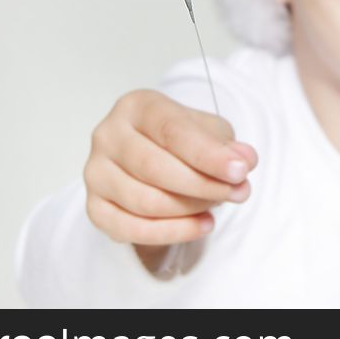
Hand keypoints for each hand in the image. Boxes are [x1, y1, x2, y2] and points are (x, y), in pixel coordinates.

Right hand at [84, 89, 257, 251]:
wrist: (153, 158)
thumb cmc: (180, 140)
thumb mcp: (209, 131)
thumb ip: (226, 144)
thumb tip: (244, 160)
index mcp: (136, 106)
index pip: (171, 130)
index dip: (208, 154)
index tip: (240, 171)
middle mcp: (108, 135)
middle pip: (154, 167)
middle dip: (202, 185)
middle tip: (237, 192)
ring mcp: (95, 172)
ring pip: (143, 201)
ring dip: (190, 208)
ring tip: (219, 206)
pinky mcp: (95, 206)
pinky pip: (130, 229)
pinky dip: (172, 232)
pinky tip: (202, 225)